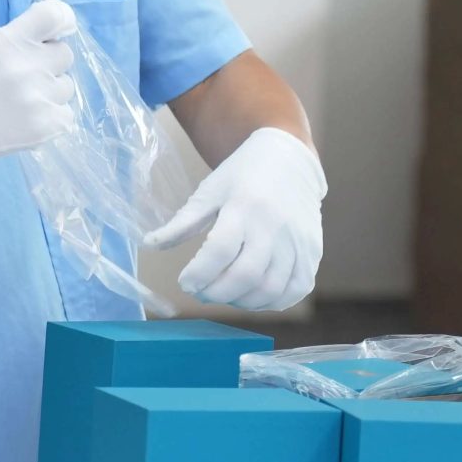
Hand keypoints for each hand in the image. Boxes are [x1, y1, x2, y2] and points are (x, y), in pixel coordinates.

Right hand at [0, 0, 78, 167]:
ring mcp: (39, 98)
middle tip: (29, 72)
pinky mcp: (47, 125)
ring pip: (66, 85)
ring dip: (50, 90)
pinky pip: (66, 112)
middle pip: (65, 53)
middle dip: (50, 61)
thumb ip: (21, 34)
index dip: (61, 19)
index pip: (54, 16)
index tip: (59, 28)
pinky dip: (51, 115)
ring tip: (25, 98)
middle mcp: (27, 68)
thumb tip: (59, 25)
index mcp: (10, 42)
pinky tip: (29, 116)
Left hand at [145, 128, 325, 309]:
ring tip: (224, 292)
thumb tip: (149, 244)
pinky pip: (295, 289)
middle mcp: (275, 225)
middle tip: (201, 291)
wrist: (289, 160)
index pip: (220, 250)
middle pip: (246, 275)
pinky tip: (253, 294)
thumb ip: (182, 222)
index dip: (199, 273)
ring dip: (241, 301)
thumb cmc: (242, 176)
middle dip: (216, 293)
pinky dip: (272, 301)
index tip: (184, 281)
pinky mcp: (312, 252)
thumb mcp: (209, 192)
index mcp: (245, 206)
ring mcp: (298, 241)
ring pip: (270, 288)